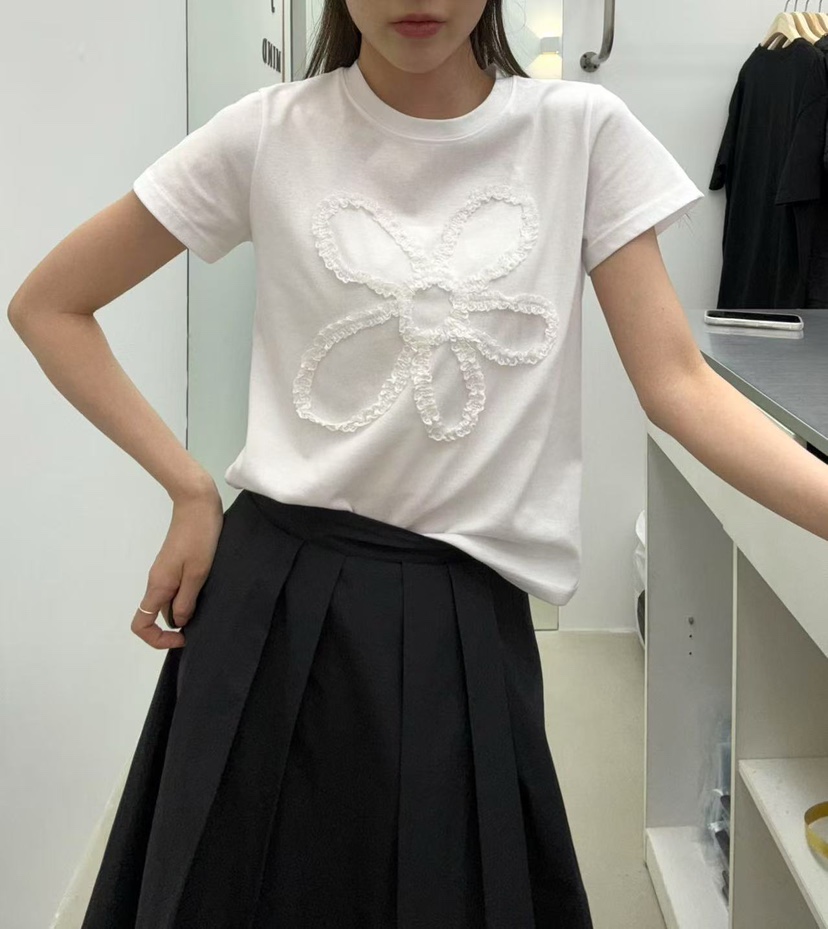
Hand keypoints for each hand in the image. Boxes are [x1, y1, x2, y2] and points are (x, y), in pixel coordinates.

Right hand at [131, 484, 224, 648]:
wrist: (197, 503)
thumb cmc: (199, 536)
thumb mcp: (197, 573)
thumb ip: (186, 600)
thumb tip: (178, 623)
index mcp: (158, 586)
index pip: (141, 624)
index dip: (158, 639)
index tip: (183, 637)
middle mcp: (157, 581)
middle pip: (157, 615)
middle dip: (176, 626)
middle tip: (203, 622)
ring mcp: (165, 572)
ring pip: (168, 602)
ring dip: (184, 610)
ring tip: (208, 606)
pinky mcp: (175, 563)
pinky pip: (176, 588)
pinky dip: (188, 596)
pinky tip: (207, 590)